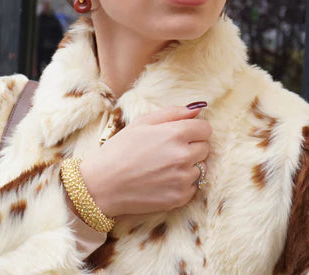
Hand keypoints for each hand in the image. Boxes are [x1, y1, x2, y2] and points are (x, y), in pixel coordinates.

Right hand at [80, 105, 211, 216]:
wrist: (102, 184)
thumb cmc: (119, 150)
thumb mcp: (141, 123)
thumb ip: (172, 113)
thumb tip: (197, 110)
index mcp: (176, 133)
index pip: (205, 129)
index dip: (194, 130)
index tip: (183, 134)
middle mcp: (184, 156)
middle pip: (205, 148)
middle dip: (192, 147)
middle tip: (168, 151)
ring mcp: (183, 178)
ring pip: (200, 168)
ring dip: (188, 167)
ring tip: (163, 167)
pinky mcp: (180, 197)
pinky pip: (192, 188)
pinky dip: (182, 184)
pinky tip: (162, 181)